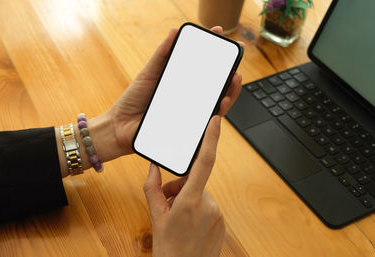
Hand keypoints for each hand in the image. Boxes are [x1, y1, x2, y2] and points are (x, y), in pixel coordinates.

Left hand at [105, 26, 242, 157]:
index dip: (217, 55)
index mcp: (182, 84)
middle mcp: (190, 99)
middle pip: (217, 86)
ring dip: (230, 92)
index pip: (205, 69)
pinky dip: (217, 113)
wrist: (120, 126)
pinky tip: (220, 104)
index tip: (223, 38)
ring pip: (217, 104)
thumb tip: (175, 31)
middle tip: (235, 62)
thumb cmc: (134, 100)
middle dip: (231, 74)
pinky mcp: (188, 129)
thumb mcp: (149, 73)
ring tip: (234, 80)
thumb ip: (163, 54)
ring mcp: (190, 114)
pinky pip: (207, 122)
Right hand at [143, 116, 224, 256]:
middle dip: (179, 187)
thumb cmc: (169, 250)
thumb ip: (153, 188)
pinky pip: (207, 206)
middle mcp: (208, 205)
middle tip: (166, 204)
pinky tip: (187, 225)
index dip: (211, 138)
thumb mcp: (155, 217)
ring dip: (187, 199)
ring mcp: (217, 214)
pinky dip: (196, 210)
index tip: (216, 120)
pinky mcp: (222, 222)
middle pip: (194, 181)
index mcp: (190, 201)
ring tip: (175, 219)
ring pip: (200, 194)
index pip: (203, 162)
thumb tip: (153, 167)